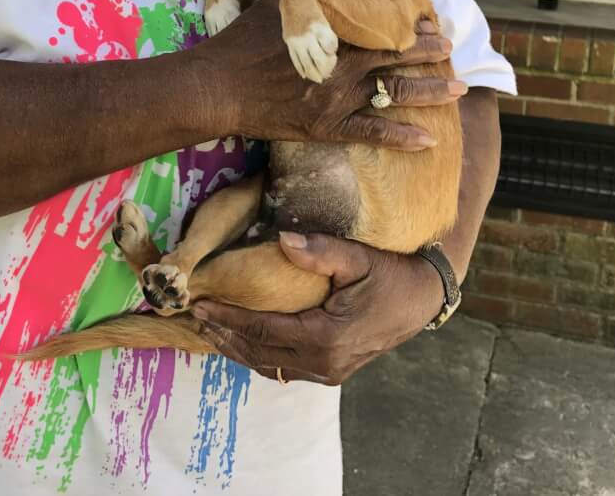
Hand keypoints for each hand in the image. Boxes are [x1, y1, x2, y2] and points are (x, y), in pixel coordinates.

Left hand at [189, 231, 444, 383]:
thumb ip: (322, 251)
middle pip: (258, 353)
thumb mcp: (359, 257)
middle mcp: (323, 364)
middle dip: (222, 335)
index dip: (228, 317)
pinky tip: (240, 341)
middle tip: (192, 317)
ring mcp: (328, 373)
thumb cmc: (390, 274)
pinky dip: (257, 356)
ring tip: (207, 329)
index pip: (262, 330)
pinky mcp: (331, 373)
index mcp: (325, 338)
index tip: (199, 304)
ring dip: (235, 349)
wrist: (422, 300)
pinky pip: (283, 368)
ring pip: (268, 366)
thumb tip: (283, 241)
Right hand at [195, 0, 465, 149]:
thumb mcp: (273, 6)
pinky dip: (401, 138)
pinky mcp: (326, 128)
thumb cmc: (242, 44)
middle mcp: (342, 68)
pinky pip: (371, 134)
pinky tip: (428, 141)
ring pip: (392, 96)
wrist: (218, 87)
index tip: (431, 25)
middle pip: (395, 60)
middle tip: (450, 49)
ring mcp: (336, 101)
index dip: (409, 29)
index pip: (382, 30)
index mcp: (333, 36)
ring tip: (457, 90)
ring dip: (429, 93)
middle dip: (427, 54)